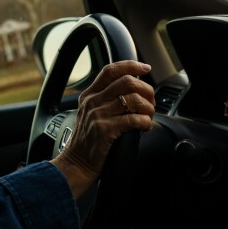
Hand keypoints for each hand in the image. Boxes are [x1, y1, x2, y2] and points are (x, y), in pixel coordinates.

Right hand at [51, 60, 153, 198]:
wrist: (77, 163)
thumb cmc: (88, 141)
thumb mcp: (90, 114)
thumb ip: (105, 99)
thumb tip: (132, 89)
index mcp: (89, 95)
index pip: (110, 70)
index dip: (130, 66)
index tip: (145, 68)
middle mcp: (92, 102)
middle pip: (126, 81)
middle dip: (146, 89)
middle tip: (150, 100)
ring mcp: (98, 115)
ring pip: (133, 99)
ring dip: (148, 107)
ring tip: (148, 115)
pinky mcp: (105, 130)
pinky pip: (133, 119)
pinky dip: (145, 122)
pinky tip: (144, 126)